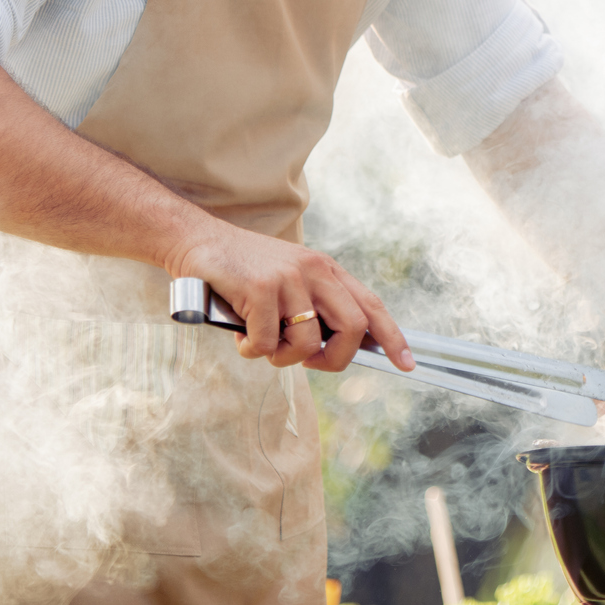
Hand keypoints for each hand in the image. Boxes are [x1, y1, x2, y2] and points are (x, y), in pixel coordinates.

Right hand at [170, 224, 414, 374]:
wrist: (198, 241)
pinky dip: (250, 350)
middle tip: (308, 364)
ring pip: (305, 344)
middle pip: (352, 329)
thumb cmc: (243, 271)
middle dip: (333, 359)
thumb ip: (314, 306)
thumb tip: (335, 348)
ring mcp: (289, 278)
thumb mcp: (290, 280)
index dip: (392, 337)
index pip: (371, 305)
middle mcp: (315, 271)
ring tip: (261, 343)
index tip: (406, 363)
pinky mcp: (261, 289)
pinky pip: (266, 344)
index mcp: (327, 270)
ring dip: (280, 357)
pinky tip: (240, 333)